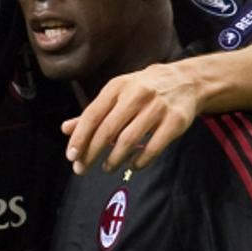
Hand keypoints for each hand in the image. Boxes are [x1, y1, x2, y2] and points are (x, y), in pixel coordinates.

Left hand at [62, 62, 198, 173]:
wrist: (186, 81)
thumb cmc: (143, 90)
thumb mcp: (117, 94)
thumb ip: (92, 113)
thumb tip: (65, 129)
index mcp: (117, 87)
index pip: (92, 115)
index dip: (80, 137)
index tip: (71, 156)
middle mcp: (136, 95)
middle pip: (107, 130)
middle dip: (91, 153)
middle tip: (82, 168)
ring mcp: (157, 108)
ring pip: (129, 140)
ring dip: (114, 159)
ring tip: (106, 167)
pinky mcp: (175, 122)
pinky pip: (154, 147)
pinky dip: (140, 160)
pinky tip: (132, 166)